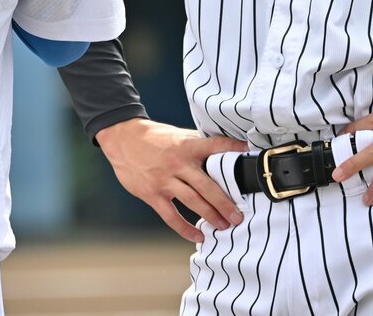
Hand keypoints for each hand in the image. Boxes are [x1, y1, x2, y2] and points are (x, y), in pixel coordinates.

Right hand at [95, 119, 248, 242]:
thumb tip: (221, 152)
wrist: (122, 138)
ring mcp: (164, 180)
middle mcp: (178, 163)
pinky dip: (185, 228)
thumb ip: (197, 145)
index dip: (233, 147)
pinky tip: (197, 236)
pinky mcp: (151, 193)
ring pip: (192, 201)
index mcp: (187, 146)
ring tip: (224, 226)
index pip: (215, 146)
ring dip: (210, 216)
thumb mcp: (177, 135)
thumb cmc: (153, 137)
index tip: (250, 152)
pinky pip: (171, 216)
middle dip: (225, 203)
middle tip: (238, 216)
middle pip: (207, 186)